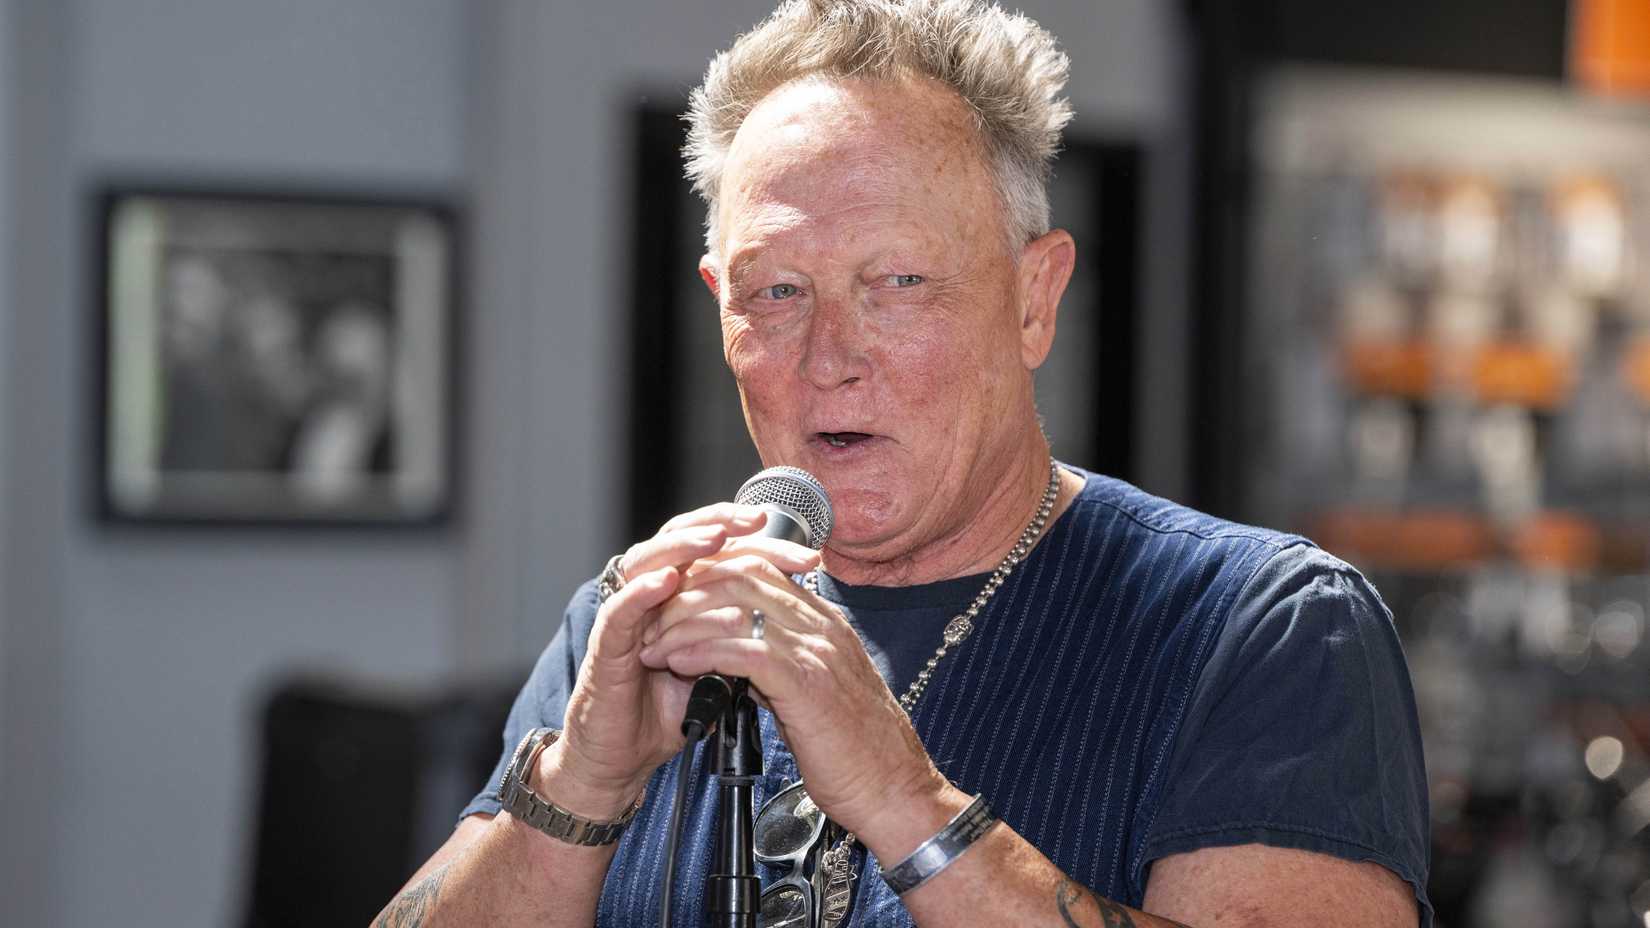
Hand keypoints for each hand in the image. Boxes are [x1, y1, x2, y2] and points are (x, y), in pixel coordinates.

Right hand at [544, 506, 822, 816]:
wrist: (625, 758)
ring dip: (682, 545)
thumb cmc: (669, 708)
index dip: (761, 546)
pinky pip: (619, 611)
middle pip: (684, 539)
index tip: (806, 554)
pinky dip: (641, 593)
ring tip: (715, 538)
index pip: (720, 550)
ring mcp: (626, 616)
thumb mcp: (722, 665)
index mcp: (683, 595)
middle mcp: (651, 594)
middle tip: (759, 522)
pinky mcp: (605, 646)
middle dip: (724, 527)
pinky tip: (667, 581)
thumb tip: (796, 618)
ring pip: (646, 561)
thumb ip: (745, 635)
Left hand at [635, 553, 944, 836]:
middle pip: (741, 576)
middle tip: (650, 621)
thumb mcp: (815, 694)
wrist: (895, 791)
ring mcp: (817, 650)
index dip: (709, 577)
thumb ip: (780, 667)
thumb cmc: (857, 753)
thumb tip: (736, 656)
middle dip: (687, 594)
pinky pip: (744, 650)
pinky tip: (679, 664)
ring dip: (684, 624)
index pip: (760, 568)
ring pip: (737, 607)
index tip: (672, 601)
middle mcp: (822, 625)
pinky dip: (703, 652)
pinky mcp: (807, 682)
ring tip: (653, 646)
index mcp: (825, 622)